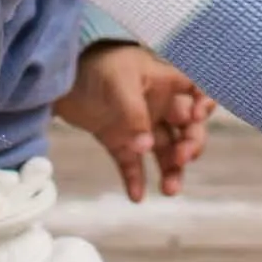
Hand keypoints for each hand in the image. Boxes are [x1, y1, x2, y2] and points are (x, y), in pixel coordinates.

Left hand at [54, 42, 216, 201]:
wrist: (57, 77)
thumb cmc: (94, 65)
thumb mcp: (119, 82)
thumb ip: (135, 114)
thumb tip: (146, 147)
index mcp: (163, 82)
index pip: (197, 91)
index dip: (204, 104)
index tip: (196, 116)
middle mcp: (157, 106)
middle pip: (187, 129)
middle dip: (191, 145)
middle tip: (182, 158)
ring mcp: (138, 126)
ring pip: (164, 152)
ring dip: (170, 171)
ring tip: (169, 191)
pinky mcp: (118, 142)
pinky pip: (132, 165)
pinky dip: (136, 180)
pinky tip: (137, 196)